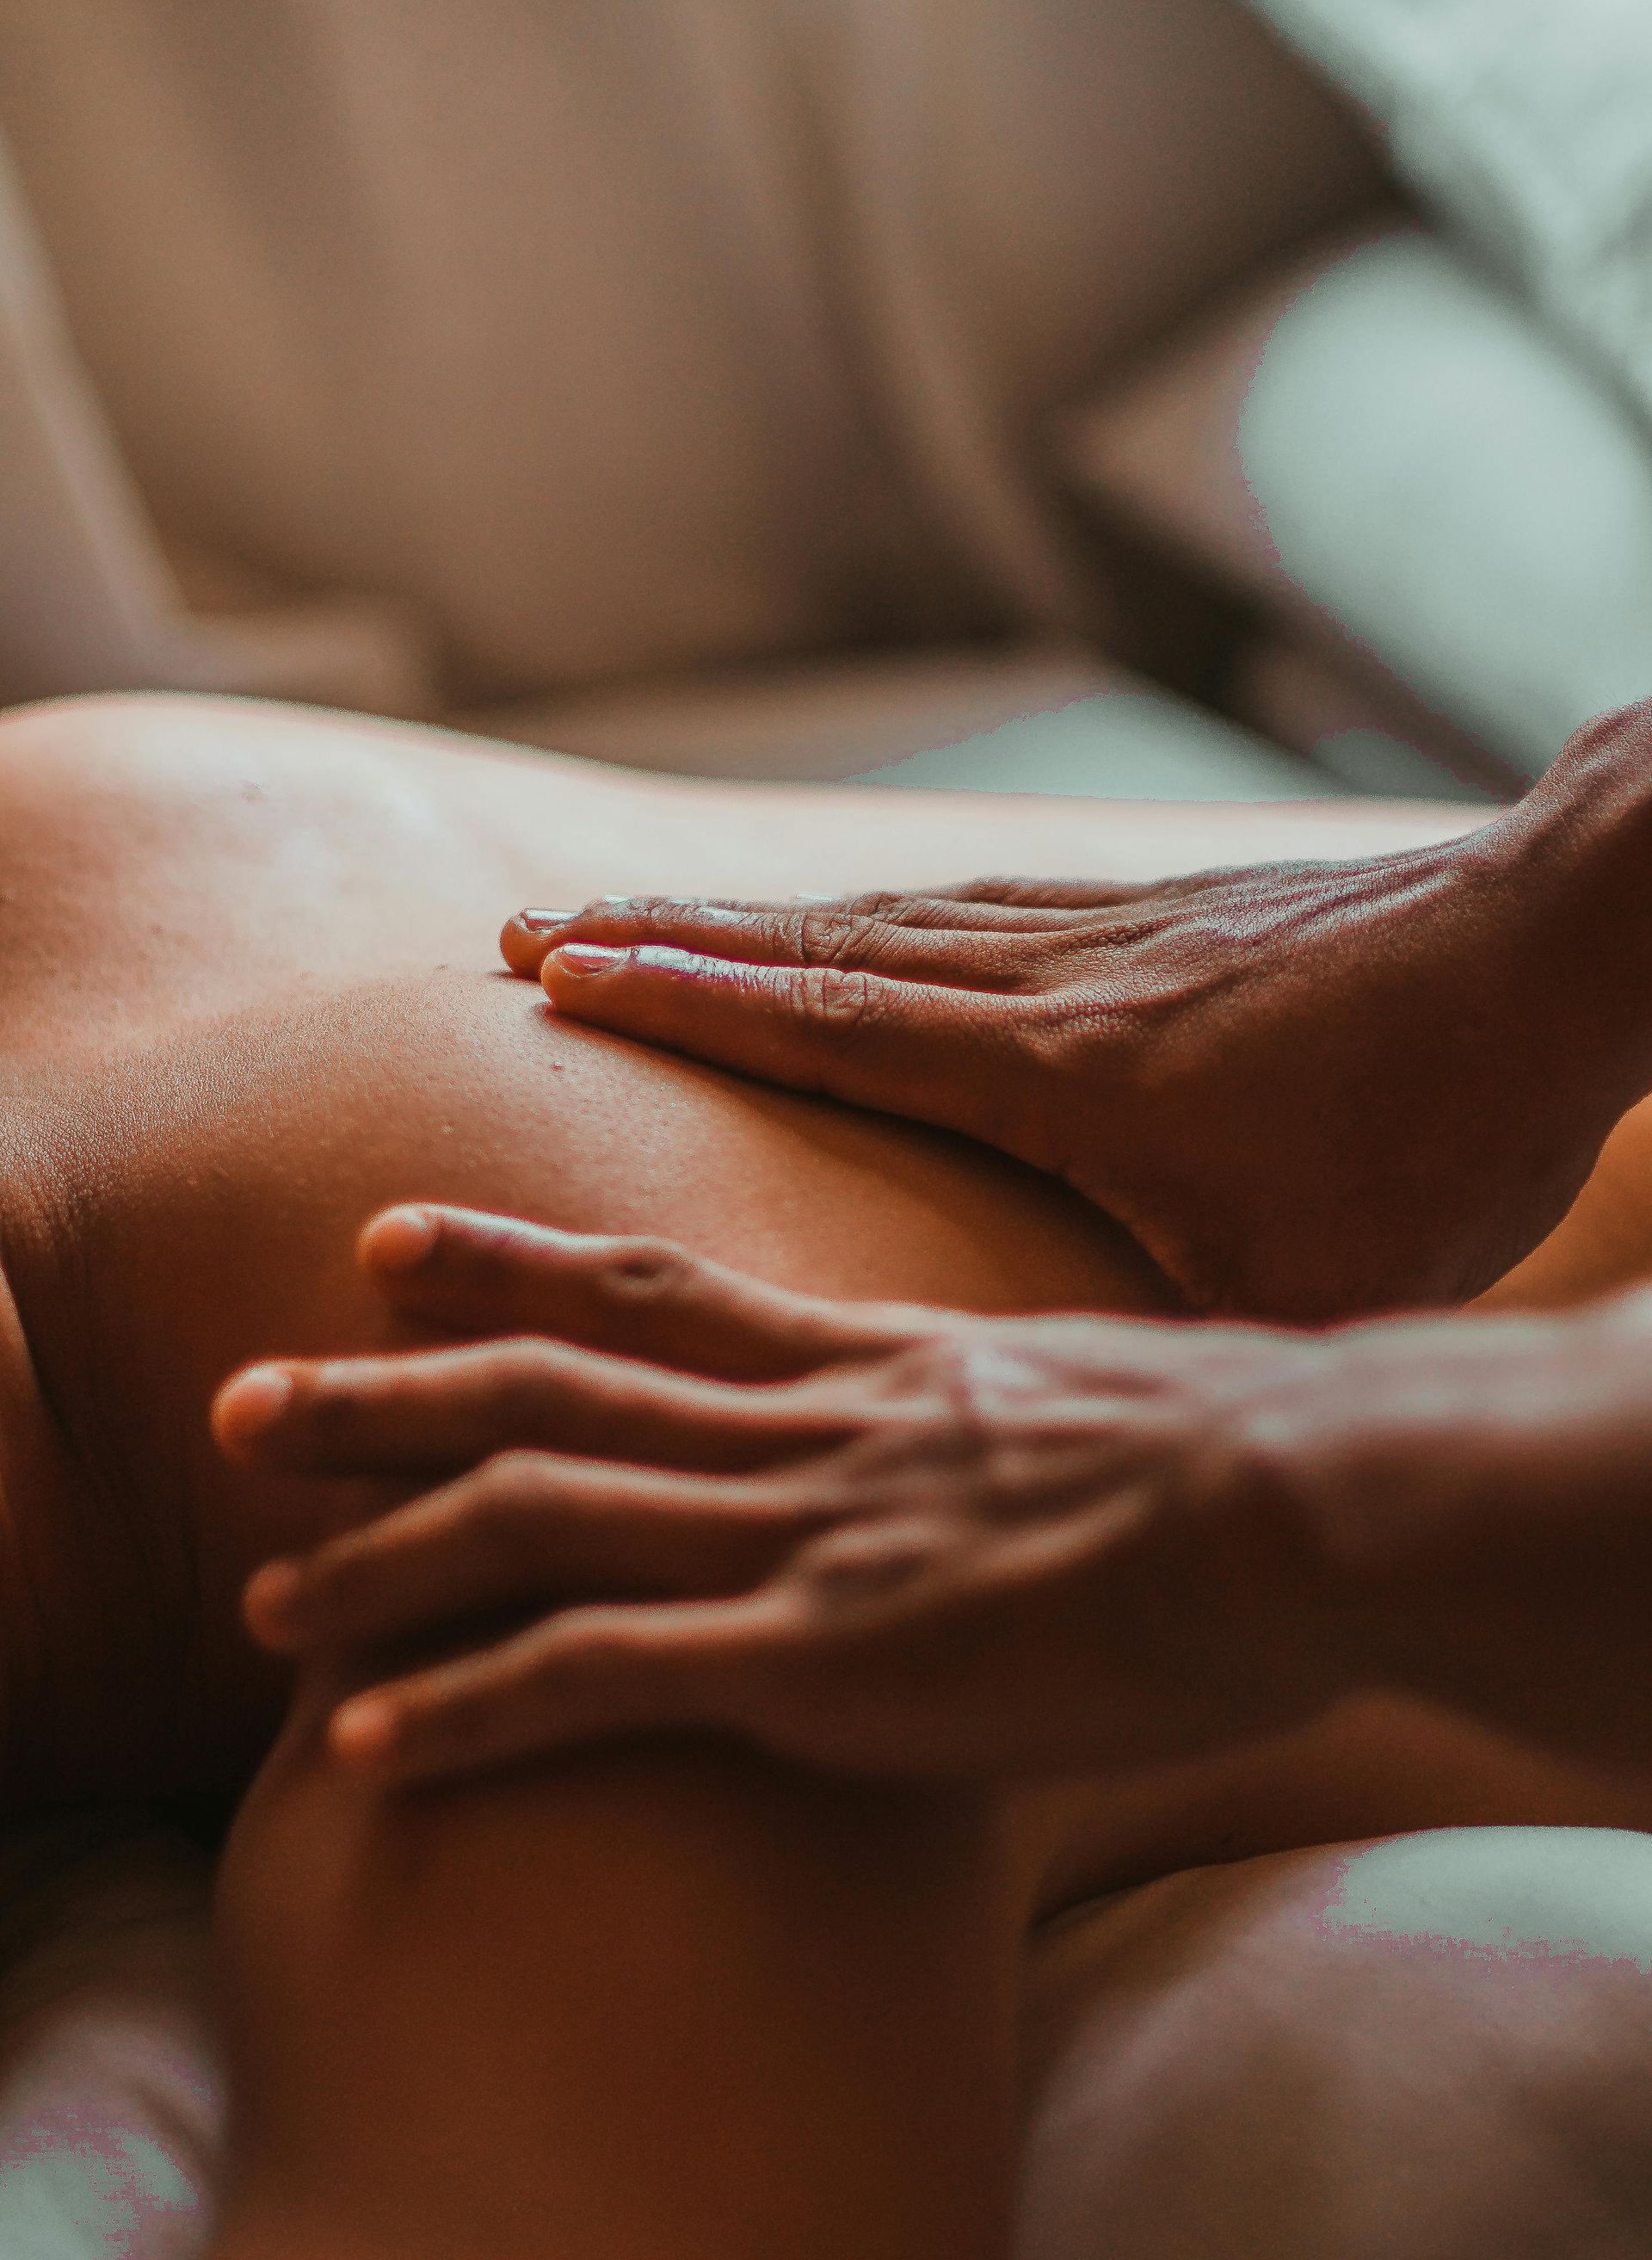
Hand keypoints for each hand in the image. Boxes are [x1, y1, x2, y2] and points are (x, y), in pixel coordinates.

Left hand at [210, 1204, 1359, 1786]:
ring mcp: (796, 1535)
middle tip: (243, 1399)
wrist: (1296, 1501)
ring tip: (259, 1602)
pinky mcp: (817, 1658)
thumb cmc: (1229, 1461)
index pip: (648, 1285)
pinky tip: (370, 1753)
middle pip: (548, 1389)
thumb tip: (991, 1439)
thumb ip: (995, 1414)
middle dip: (381, 1396)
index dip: (508, 1260)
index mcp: (863, 1362)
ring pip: (538, 1518)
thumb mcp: (1083, 1401)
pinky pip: (601, 1681)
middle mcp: (799, 1429)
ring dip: (383, 1557)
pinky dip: (472, 1710)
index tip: (388, 1242)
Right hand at [500, 740, 1643, 1320]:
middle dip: (668, 943)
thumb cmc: (1440, 1132)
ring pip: (887, 919)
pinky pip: (971, 909)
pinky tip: (849, 929)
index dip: (682, 998)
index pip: (828, 1025)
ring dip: (752, 922)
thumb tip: (1069, 1455)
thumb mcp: (1299, 1283)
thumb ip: (1164, 1354)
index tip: (555, 967)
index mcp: (1062, 1070)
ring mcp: (1104, 934)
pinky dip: (870, 918)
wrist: (1558, 949)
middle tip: (536, 929)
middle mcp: (1054, 981)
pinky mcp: (1158, 917)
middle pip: (822, 951)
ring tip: (647, 917)